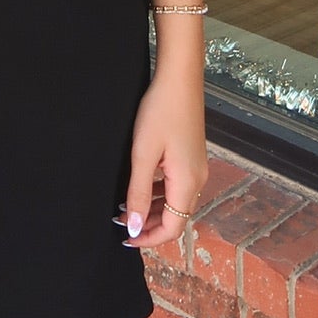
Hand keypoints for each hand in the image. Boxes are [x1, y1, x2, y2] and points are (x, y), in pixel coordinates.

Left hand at [115, 68, 207, 251]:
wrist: (179, 79)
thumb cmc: (160, 113)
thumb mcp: (143, 154)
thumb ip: (137, 192)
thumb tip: (134, 226)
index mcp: (188, 184)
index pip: (173, 228)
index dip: (149, 238)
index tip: (125, 238)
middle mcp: (198, 180)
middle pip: (175, 217)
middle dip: (148, 225)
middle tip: (119, 222)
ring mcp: (197, 168)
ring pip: (175, 202)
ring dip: (151, 209)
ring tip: (124, 206)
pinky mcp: (192, 157)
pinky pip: (176, 186)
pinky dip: (158, 194)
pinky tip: (139, 186)